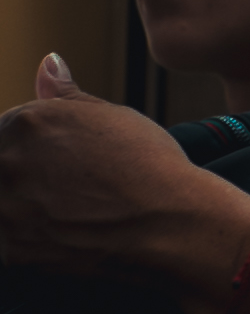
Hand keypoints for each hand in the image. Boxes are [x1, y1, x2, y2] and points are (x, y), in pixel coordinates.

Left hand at [0, 61, 239, 298]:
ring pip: (4, 205)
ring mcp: (7, 209)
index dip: (30, 150)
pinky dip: (28, 241)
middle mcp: (7, 163)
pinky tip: (63, 237)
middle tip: (67, 192)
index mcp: (25, 123)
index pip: (2, 134)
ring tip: (67, 215)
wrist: (168, 220)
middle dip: (25, 178)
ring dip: (22, 209)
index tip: (56, 164)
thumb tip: (47, 63)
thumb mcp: (108, 116)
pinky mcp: (13, 251)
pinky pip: (9, 243)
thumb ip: (64, 94)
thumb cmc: (147, 164)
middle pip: (2, 169)